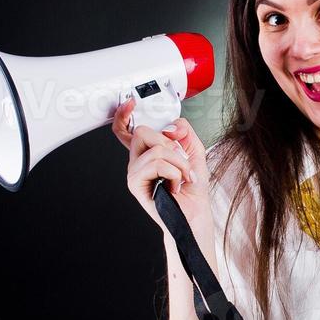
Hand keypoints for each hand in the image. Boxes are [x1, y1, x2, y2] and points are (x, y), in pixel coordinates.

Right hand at [112, 97, 213, 238]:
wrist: (195, 215)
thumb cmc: (192, 188)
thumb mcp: (194, 150)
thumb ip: (184, 130)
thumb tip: (170, 128)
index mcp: (148, 152)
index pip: (127, 129)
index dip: (124, 114)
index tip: (131, 104)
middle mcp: (138, 160)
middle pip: (142, 131)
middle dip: (169, 144)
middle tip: (180, 161)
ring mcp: (135, 171)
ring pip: (155, 148)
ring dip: (179, 162)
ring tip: (182, 177)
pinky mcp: (135, 183)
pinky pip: (157, 163)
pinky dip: (174, 173)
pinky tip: (175, 185)